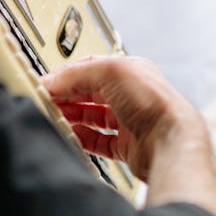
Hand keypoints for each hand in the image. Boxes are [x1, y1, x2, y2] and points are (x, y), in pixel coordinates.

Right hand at [41, 55, 207, 180]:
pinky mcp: (128, 146)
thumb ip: (79, 72)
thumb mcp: (112, 71)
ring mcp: (130, 121)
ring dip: (71, 117)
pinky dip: (82, 138)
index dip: (66, 75)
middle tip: (45, 101)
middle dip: (66, 96)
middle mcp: (131, 95)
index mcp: (130, 71)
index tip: (45, 83)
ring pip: (93, 117)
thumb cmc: (154, 101)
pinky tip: (71, 136)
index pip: (90, 68)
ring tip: (53, 117)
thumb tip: (54, 79)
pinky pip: (99, 142)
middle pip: (89, 93)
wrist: (170, 140)